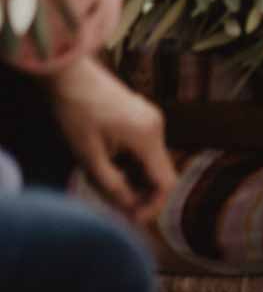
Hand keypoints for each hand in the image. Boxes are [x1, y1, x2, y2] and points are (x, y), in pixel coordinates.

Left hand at [47, 57, 176, 222]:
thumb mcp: (87, 154)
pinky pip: (147, 146)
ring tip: (111, 184)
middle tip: (120, 206)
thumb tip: (127, 207)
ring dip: (138, 177)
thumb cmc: (74, 111)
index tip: (133, 218)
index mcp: (147, 138)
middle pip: (162, 173)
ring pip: (154, 160)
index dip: (153, 206)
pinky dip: (135, 161)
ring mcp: (152, 118)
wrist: (67, 72)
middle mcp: (157, 127)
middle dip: (144, 193)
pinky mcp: (144, 114)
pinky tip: (113, 163)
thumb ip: (110, 184)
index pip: (166, 183)